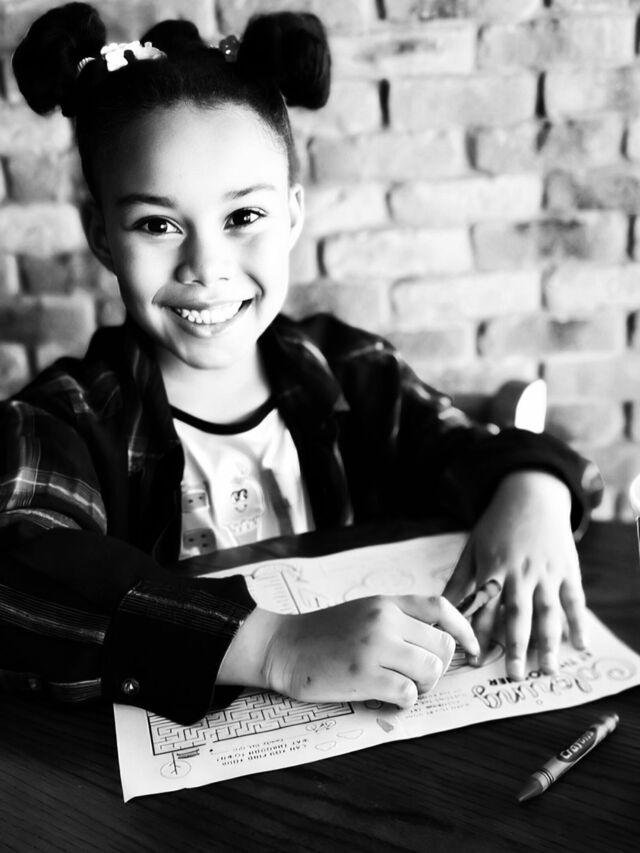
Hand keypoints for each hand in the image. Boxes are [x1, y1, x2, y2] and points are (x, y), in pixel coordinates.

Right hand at [218, 595, 479, 707]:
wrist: (284, 646)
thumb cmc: (324, 633)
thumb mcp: (363, 611)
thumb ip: (396, 618)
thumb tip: (437, 639)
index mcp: (385, 602)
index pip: (440, 607)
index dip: (464, 629)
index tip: (473, 647)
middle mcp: (384, 620)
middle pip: (442, 644)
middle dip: (440, 666)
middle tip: (420, 677)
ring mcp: (375, 647)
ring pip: (431, 670)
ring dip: (424, 685)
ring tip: (404, 687)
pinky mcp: (364, 676)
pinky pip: (407, 693)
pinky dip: (405, 700)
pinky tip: (387, 696)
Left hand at [445, 470, 586, 680]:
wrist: (531, 494)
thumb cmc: (496, 525)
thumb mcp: (472, 549)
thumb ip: (459, 582)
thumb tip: (439, 611)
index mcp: (493, 568)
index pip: (485, 606)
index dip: (479, 633)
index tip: (474, 659)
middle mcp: (521, 572)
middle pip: (518, 613)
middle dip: (515, 645)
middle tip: (513, 675)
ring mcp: (547, 571)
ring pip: (548, 611)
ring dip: (548, 642)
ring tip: (547, 669)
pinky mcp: (567, 568)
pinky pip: (574, 599)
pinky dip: (578, 622)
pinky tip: (579, 645)